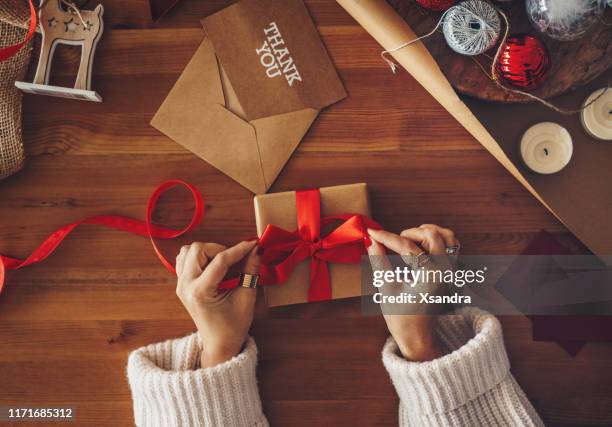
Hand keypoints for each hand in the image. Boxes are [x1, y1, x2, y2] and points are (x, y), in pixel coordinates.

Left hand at [175, 240, 259, 367]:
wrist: (219, 344)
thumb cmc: (233, 326)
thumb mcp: (246, 298)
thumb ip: (250, 271)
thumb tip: (257, 250)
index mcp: (200, 292)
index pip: (220, 260)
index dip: (239, 249)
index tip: (253, 244)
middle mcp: (186, 286)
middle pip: (198, 249)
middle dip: (219, 249)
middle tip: (234, 259)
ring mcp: (180, 285)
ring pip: (188, 251)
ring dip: (207, 251)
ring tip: (222, 263)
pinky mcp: (181, 284)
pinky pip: (184, 259)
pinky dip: (198, 257)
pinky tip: (211, 266)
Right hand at [367, 224, 459, 361]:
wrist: (418, 336)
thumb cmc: (401, 316)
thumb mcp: (386, 289)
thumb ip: (379, 262)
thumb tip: (371, 241)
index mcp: (430, 276)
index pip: (407, 246)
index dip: (386, 237)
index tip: (371, 232)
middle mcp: (445, 270)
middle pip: (431, 234)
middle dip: (408, 233)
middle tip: (392, 242)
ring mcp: (451, 270)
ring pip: (446, 236)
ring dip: (425, 233)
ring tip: (408, 241)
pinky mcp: (451, 271)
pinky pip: (451, 245)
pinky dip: (436, 239)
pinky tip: (420, 245)